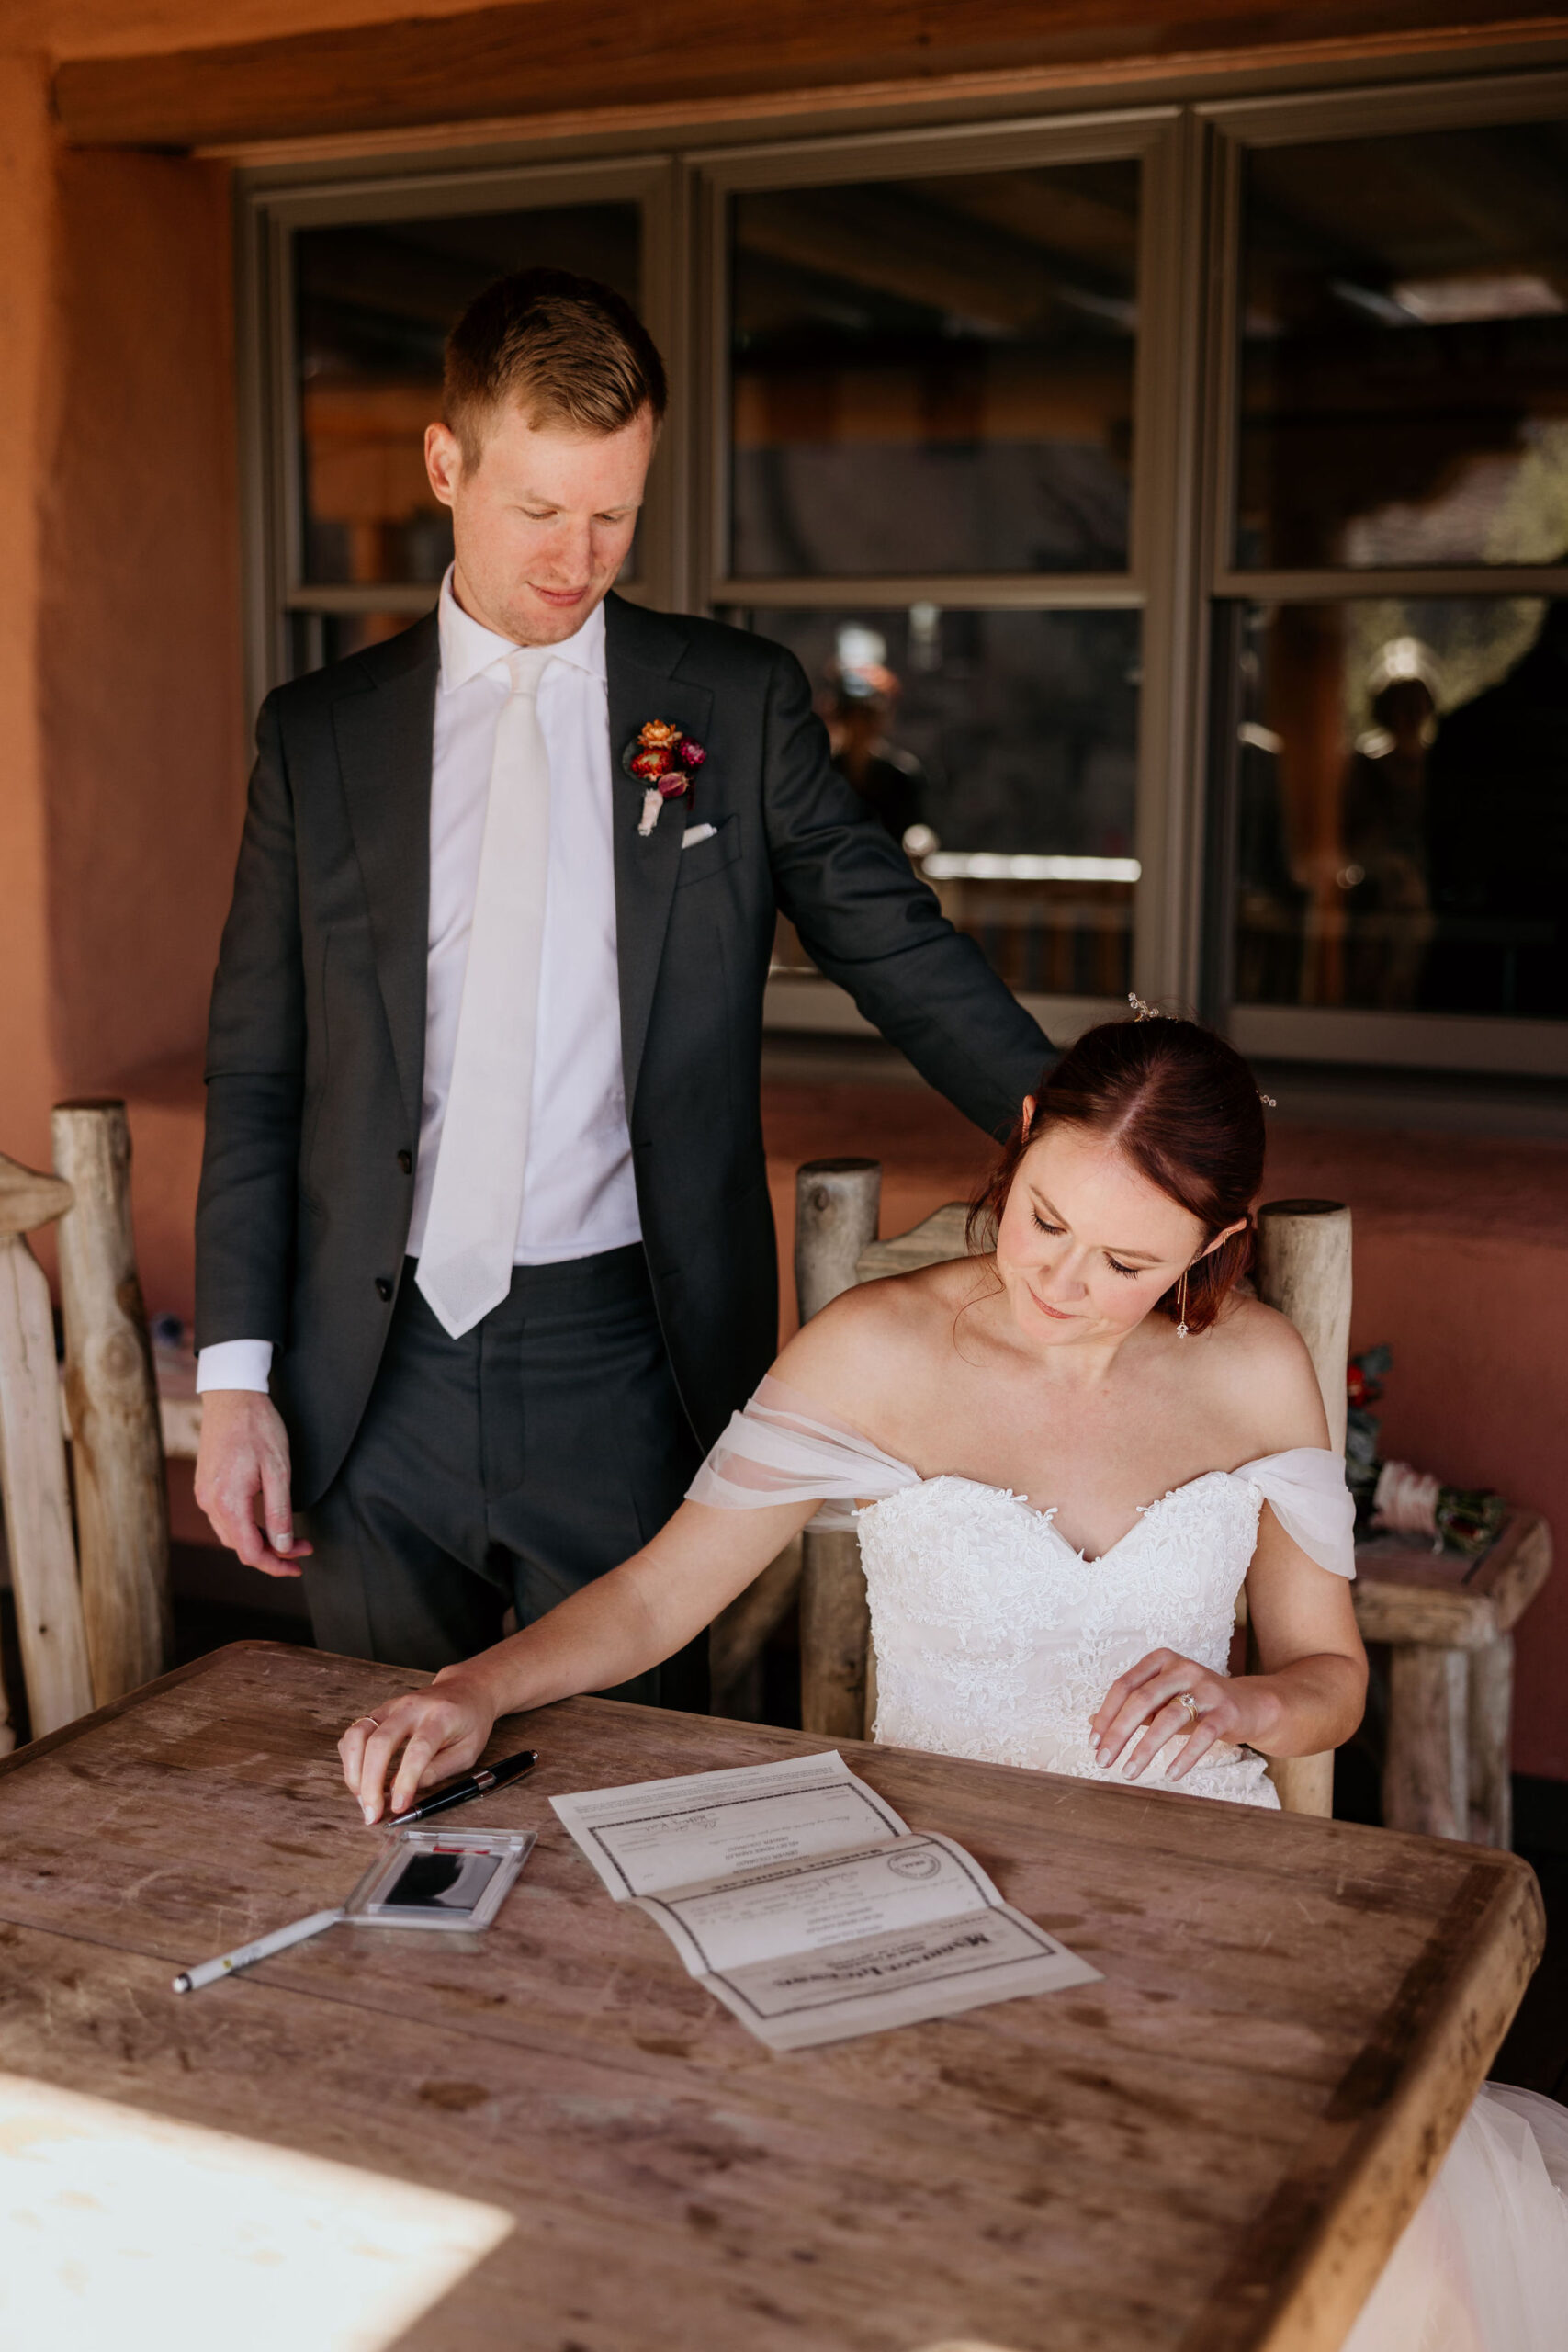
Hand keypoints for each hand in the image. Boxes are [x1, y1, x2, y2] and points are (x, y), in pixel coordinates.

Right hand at [194, 1389, 311, 1576]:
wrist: (232, 1396)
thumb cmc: (258, 1428)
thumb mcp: (279, 1470)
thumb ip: (280, 1512)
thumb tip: (283, 1547)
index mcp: (228, 1502)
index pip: (250, 1551)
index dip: (275, 1565)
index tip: (298, 1567)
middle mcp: (210, 1503)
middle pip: (240, 1546)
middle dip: (272, 1553)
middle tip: (303, 1548)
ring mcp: (204, 1495)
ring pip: (232, 1534)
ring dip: (260, 1540)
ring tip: (289, 1537)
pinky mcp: (205, 1486)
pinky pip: (225, 1518)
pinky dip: (246, 1527)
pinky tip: (265, 1521)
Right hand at [338, 1668, 497, 1824]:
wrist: (466, 1689)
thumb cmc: (470, 1722)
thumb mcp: (468, 1751)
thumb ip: (438, 1770)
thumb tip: (405, 1791)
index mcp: (441, 1716)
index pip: (418, 1749)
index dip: (406, 1780)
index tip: (398, 1807)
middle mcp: (411, 1707)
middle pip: (379, 1743)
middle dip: (370, 1783)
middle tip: (372, 1814)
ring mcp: (391, 1707)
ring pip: (357, 1735)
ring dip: (353, 1772)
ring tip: (363, 1800)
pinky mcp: (379, 1712)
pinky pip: (353, 1734)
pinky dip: (350, 1760)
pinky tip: (360, 1779)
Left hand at [1090, 1649, 1248, 1784]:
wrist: (1250, 1705)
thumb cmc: (1197, 1704)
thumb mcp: (1163, 1701)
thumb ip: (1132, 1709)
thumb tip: (1092, 1723)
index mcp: (1161, 1661)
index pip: (1124, 1686)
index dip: (1106, 1715)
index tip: (1094, 1742)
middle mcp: (1182, 1668)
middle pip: (1141, 1700)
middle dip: (1118, 1733)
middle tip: (1102, 1761)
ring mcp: (1206, 1688)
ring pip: (1168, 1718)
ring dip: (1144, 1749)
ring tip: (1128, 1772)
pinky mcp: (1226, 1711)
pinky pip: (1202, 1735)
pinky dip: (1184, 1757)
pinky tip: (1170, 1775)